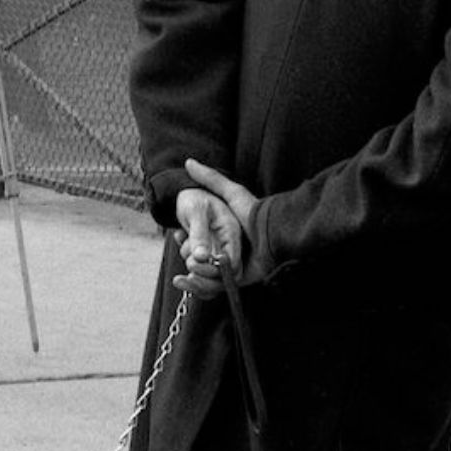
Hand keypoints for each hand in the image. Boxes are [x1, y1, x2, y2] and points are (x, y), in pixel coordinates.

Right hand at [170, 158, 261, 298]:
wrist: (274, 232)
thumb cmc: (254, 212)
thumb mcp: (231, 192)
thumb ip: (211, 179)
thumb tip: (188, 161)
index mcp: (225, 236)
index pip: (200, 243)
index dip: (186, 242)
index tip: (177, 236)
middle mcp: (228, 252)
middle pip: (200, 263)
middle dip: (187, 264)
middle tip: (178, 260)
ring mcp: (233, 267)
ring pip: (206, 278)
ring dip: (192, 281)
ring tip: (181, 278)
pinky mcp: (238, 280)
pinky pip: (216, 288)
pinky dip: (201, 288)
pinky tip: (188, 282)